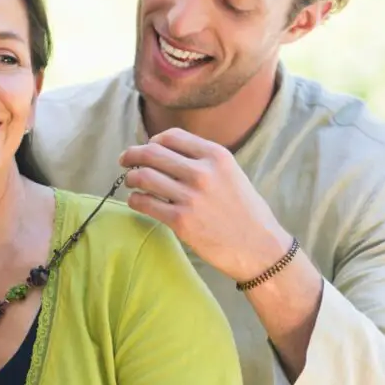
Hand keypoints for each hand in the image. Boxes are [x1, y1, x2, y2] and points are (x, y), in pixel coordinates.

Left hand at [118, 128, 292, 281]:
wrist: (260, 248)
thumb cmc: (245, 211)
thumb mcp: (232, 173)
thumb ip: (204, 160)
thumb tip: (166, 152)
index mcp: (217, 156)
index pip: (172, 136)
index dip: (153, 140)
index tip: (147, 148)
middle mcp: (203, 172)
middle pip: (152, 153)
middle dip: (133, 155)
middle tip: (124, 160)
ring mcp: (190, 197)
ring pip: (144, 177)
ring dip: (131, 177)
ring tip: (130, 181)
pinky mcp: (180, 221)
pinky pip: (145, 203)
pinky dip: (134, 199)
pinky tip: (136, 200)